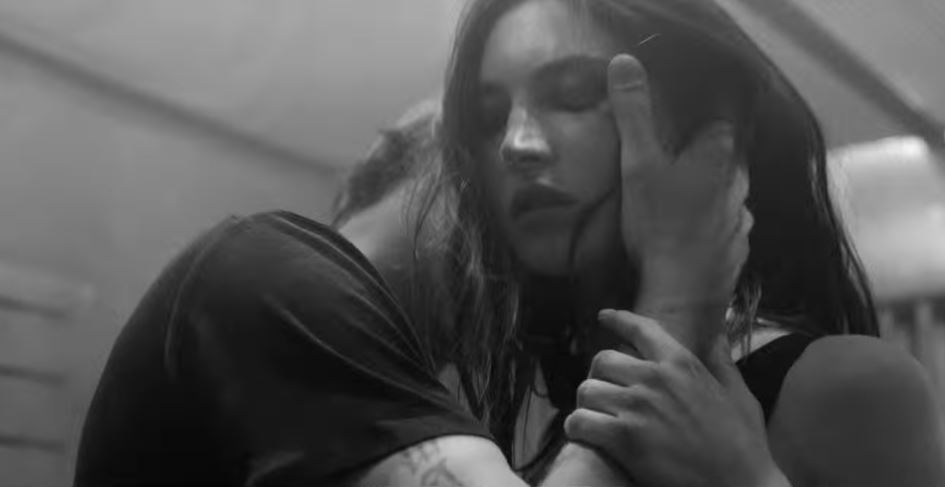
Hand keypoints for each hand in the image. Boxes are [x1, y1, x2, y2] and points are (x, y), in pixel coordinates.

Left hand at [565, 309, 785, 486]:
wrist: (741, 486)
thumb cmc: (744, 445)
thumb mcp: (740, 396)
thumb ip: (722, 363)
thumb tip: (715, 335)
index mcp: (681, 364)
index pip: (640, 329)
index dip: (617, 320)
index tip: (603, 318)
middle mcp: (654, 378)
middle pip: (602, 361)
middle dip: (600, 378)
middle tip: (606, 395)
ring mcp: (637, 407)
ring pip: (587, 390)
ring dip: (588, 405)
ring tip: (595, 417)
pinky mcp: (624, 438)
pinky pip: (580, 421)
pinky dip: (577, 428)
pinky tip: (585, 435)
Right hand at [608, 54, 750, 349]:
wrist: (680, 294)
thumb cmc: (659, 224)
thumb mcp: (637, 164)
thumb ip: (633, 113)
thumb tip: (625, 61)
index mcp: (719, 158)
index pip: (718, 126)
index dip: (697, 126)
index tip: (673, 133)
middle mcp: (739, 187)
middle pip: (722, 163)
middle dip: (699, 163)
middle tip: (666, 169)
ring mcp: (742, 223)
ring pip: (725, 199)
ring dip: (706, 199)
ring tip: (674, 206)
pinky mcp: (737, 253)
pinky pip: (724, 232)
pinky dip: (708, 231)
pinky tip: (686, 240)